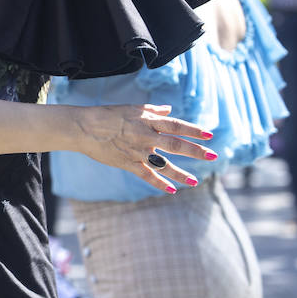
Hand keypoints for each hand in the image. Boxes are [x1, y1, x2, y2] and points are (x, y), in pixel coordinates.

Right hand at [70, 104, 213, 193]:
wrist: (83, 127)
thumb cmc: (107, 115)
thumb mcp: (131, 108)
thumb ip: (152, 111)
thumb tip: (169, 110)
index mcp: (147, 121)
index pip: (176, 125)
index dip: (193, 130)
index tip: (210, 136)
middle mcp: (145, 136)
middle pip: (176, 144)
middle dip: (196, 151)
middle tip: (213, 156)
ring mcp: (137, 151)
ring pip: (164, 164)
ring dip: (181, 173)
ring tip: (195, 181)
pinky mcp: (127, 163)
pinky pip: (146, 175)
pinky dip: (159, 183)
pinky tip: (171, 190)